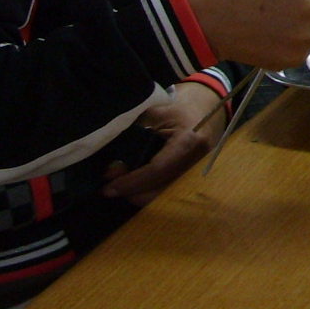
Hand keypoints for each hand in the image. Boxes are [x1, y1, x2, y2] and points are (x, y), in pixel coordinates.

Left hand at [100, 82, 224, 204]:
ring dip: (139, 194)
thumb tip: (111, 173)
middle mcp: (197, 162)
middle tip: (111, 187)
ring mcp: (198, 174)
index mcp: (189, 140)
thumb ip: (130, 143)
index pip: (158, 169)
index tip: (108, 189)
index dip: (131, 182)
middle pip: (160, 190)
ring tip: (122, 183)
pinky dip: (149, 192)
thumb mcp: (149, 118)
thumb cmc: (173, 110)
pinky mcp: (193, 181)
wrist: (200, 114)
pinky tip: (137, 184)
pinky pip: (167, 194)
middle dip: (132, 192)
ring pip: (163, 197)